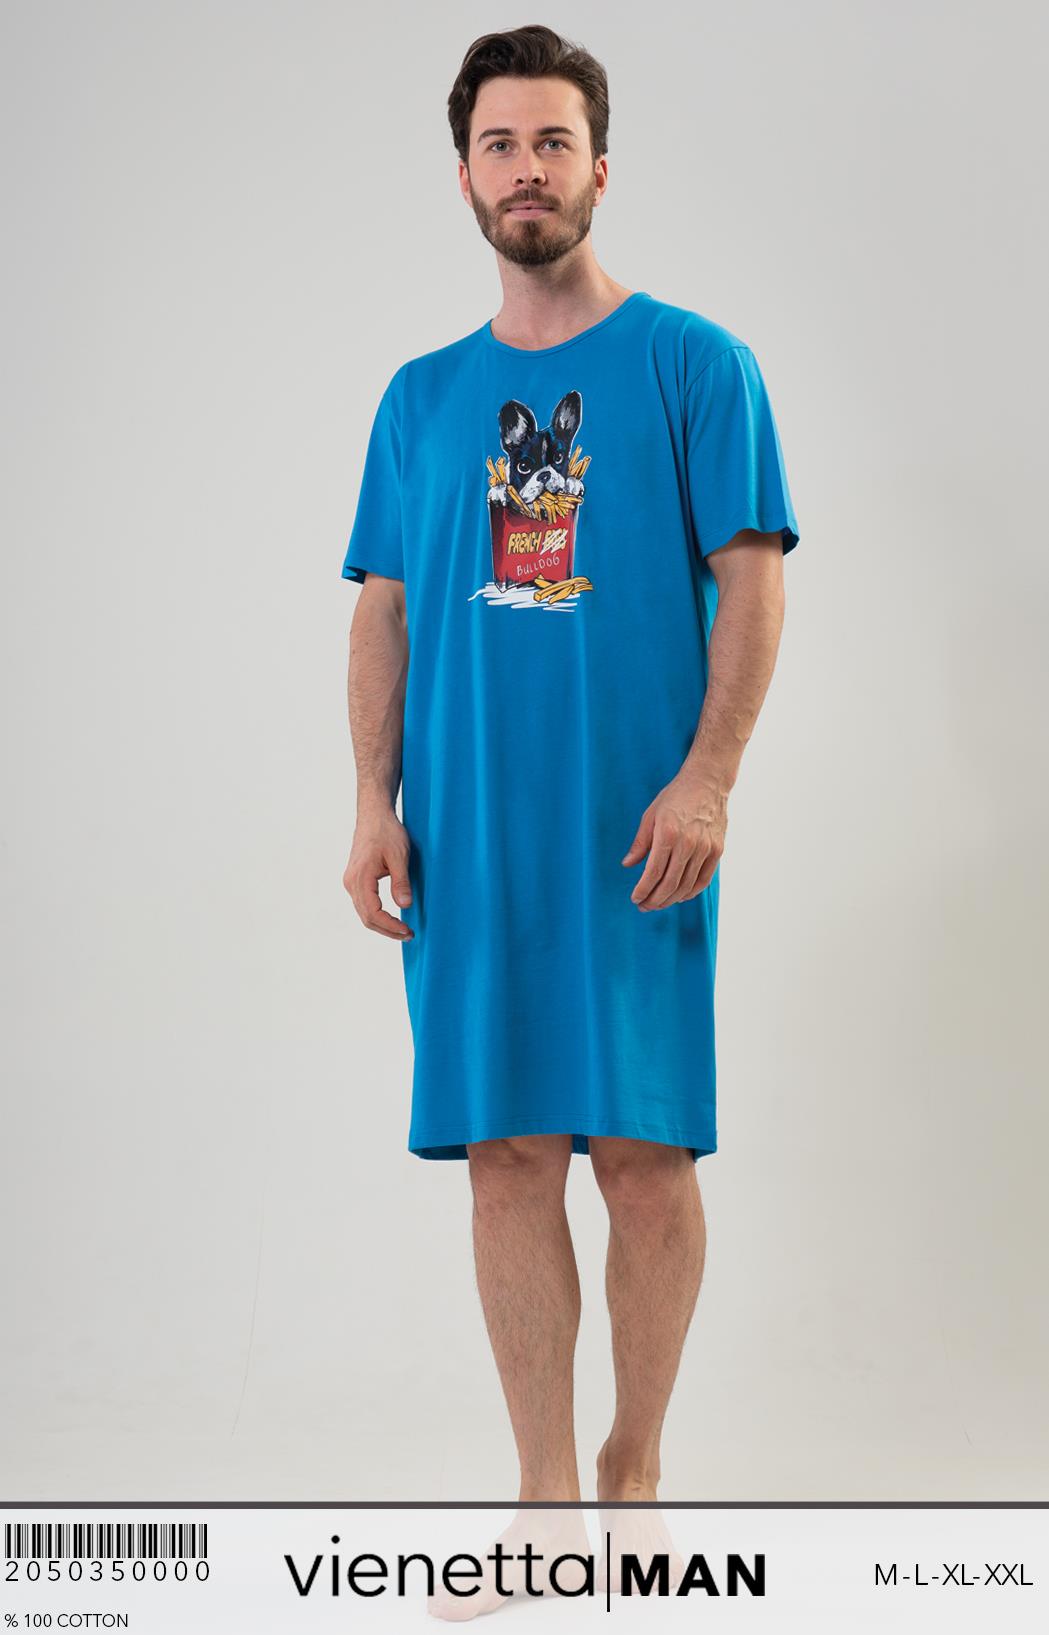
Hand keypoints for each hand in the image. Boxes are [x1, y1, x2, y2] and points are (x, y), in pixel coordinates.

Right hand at [343, 806, 414, 939]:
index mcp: (360, 878)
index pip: (373, 913)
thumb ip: (401, 882)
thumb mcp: (399, 856)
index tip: (407, 931)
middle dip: (388, 930)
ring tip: (402, 930)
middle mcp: (351, 882)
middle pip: (366, 918)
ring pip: (364, 913)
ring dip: (382, 925)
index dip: (390, 926)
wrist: (374, 815)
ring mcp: (351, 881)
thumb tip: (404, 905)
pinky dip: (377, 915)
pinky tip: (391, 918)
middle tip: (409, 935)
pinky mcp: (355, 879)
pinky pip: (364, 904)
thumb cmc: (386, 831)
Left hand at [621, 771, 726, 910]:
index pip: (653, 872)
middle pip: (669, 884)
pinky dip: (690, 892)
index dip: (643, 890)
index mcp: (668, 834)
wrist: (707, 782)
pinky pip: (703, 880)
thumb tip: (628, 864)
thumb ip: (640, 842)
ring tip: (658, 903)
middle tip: (644, 906)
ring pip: (686, 886)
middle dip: (654, 900)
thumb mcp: (650, 814)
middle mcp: (688, 844)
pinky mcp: (717, 850)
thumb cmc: (676, 796)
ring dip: (670, 899)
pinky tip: (679, 896)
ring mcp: (705, 848)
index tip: (635, 898)